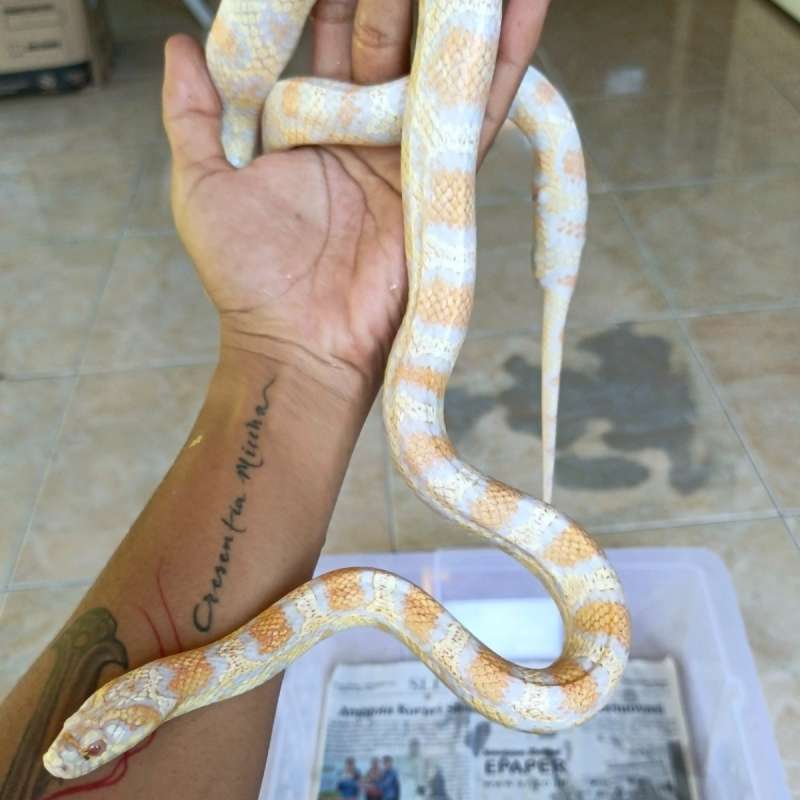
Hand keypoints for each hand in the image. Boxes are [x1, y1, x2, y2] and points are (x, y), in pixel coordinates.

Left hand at [162, 0, 550, 401]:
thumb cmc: (245, 277)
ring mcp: (405, 154)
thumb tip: (179, 43)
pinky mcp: (441, 185)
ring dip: (456, 14)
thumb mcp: (201, 187)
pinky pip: (476, 115)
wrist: (299, 346)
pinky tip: (523, 6)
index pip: (327, 33)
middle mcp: (360, 130)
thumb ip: (192, 115)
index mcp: (307, 123)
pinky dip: (503, 62)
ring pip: (436, 65)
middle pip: (387, 38)